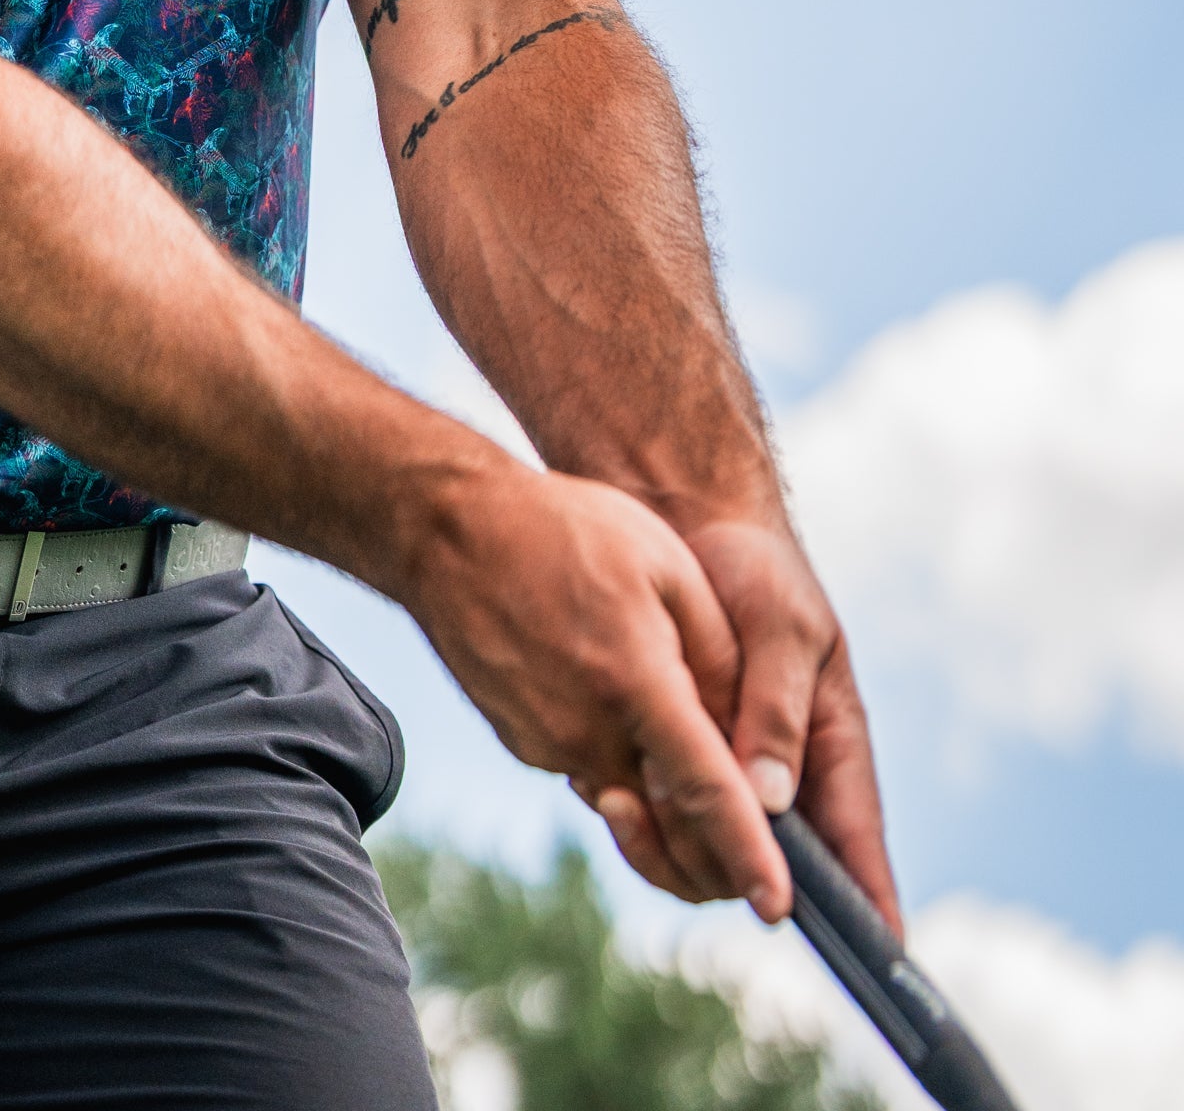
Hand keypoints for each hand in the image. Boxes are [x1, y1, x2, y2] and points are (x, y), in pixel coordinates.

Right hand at [404, 459, 794, 920]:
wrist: (448, 529)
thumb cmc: (565, 529)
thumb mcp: (665, 564)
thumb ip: (719, 653)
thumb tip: (751, 736)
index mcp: (635, 682)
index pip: (706, 793)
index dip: (748, 856)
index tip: (778, 908)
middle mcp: (587, 731)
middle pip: (668, 820)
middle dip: (712, 839)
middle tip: (748, 826)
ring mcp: (545, 744)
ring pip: (628, 793)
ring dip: (661, 780)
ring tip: (666, 705)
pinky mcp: (520, 743)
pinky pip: (589, 766)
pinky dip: (616, 750)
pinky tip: (608, 683)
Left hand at [592, 514, 899, 936]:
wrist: (680, 527)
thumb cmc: (753, 571)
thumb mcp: (782, 626)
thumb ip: (779, 709)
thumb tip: (772, 803)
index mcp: (831, 750)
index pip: (860, 845)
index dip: (872, 905)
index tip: (883, 954)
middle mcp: (782, 781)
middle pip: (771, 869)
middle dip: (729, 864)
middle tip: (677, 824)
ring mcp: (726, 779)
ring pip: (707, 856)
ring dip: (667, 842)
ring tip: (619, 795)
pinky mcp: (670, 764)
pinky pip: (657, 822)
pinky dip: (630, 815)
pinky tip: (599, 780)